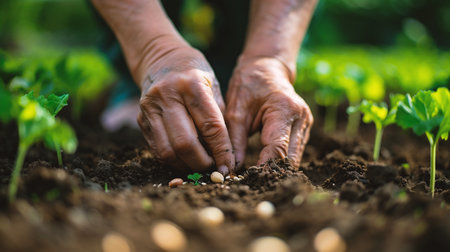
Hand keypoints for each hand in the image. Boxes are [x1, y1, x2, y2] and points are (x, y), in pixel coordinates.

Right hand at [137, 47, 234, 173]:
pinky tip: (185, 159)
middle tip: (213, 168)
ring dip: (186, 165)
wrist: (161, 59)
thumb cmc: (195, 73)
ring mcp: (150, 108)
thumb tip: (227, 154)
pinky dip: (173, 159)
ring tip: (199, 165)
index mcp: (191, 85)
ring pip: (167, 151)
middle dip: (202, 162)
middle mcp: (167, 96)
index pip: (211, 126)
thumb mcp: (213, 86)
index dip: (222, 151)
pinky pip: (157, 149)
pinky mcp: (141, 120)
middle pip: (185, 143)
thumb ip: (219, 116)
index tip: (229, 166)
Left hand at [225, 57, 312, 168]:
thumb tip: (231, 170)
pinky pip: (293, 152)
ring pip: (294, 159)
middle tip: (250, 182)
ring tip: (255, 176)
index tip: (247, 179)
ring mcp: (305, 124)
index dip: (263, 167)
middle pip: (290, 158)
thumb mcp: (235, 111)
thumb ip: (234, 141)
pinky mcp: (303, 130)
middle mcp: (300, 118)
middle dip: (271, 172)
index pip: (277, 149)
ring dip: (276, 169)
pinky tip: (264, 166)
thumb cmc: (248, 85)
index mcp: (284, 109)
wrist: (266, 68)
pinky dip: (279, 161)